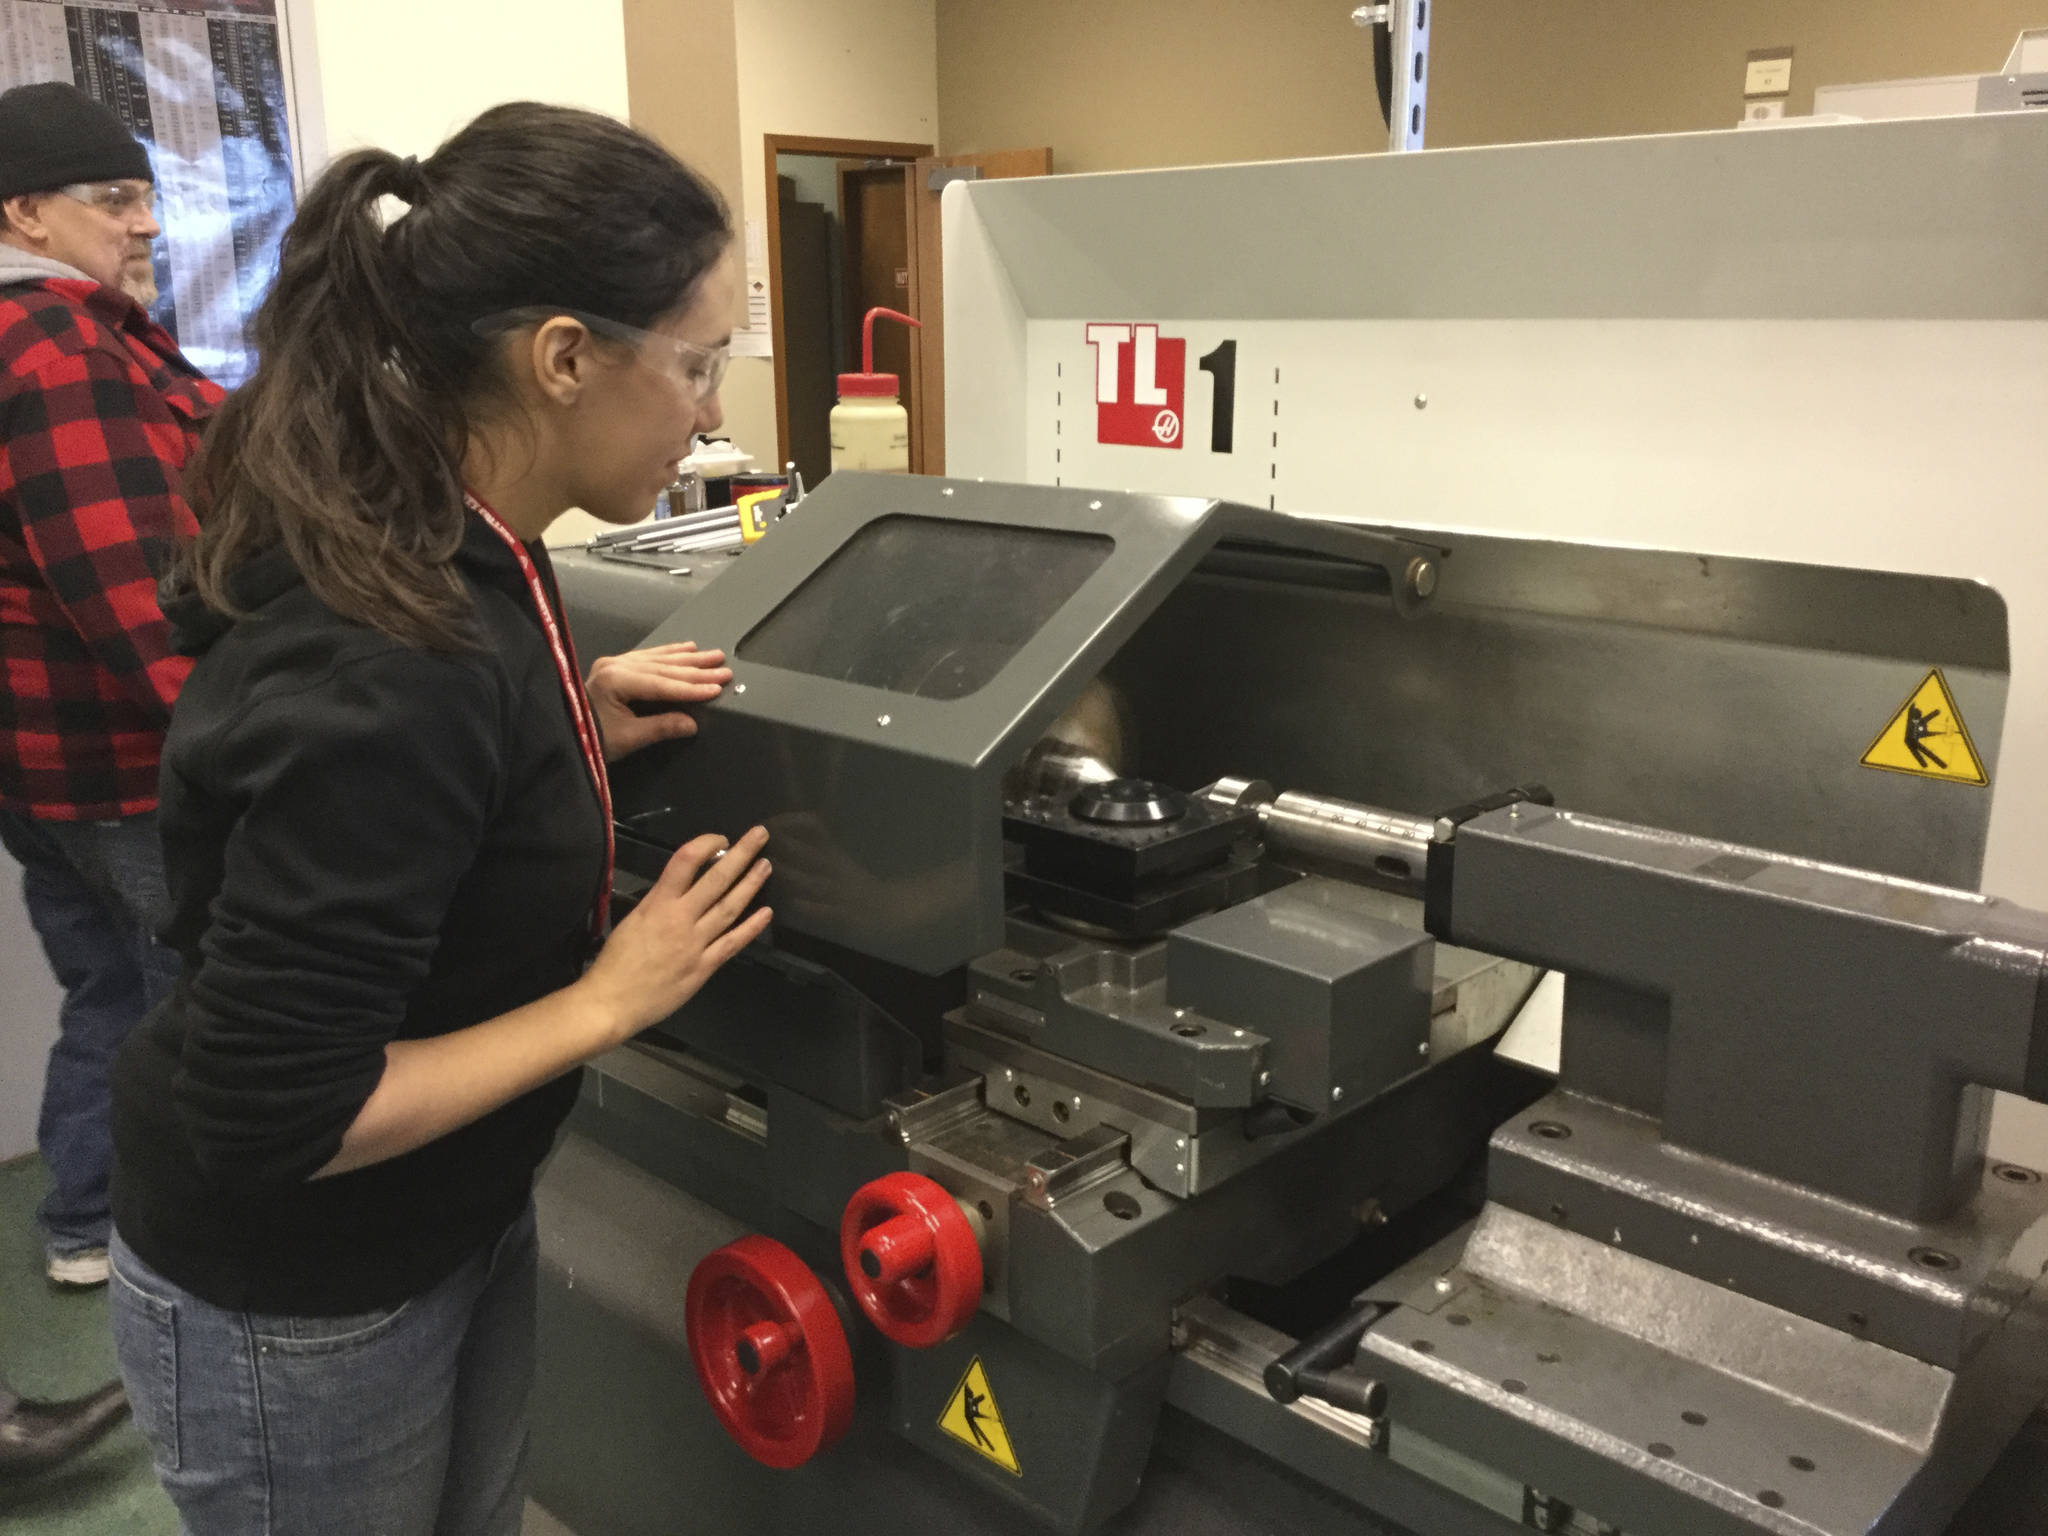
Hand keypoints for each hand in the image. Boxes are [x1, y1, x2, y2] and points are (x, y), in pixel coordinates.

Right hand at [576, 827, 771, 1042]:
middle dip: (741, 854)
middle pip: (716, 880)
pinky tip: (766, 913)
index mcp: (657, 904)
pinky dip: (751, 927)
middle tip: (760, 835)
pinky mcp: (703, 967)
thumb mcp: (632, 919)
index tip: (720, 839)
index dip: (706, 844)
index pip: (685, 861)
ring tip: (765, 866)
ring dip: (750, 885)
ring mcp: (695, 944)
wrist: (612, 1002)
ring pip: (730, 908)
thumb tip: (680, 886)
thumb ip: (658, 902)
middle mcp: (680, 919)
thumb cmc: (616, 961)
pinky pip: (732, 943)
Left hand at [585, 642, 732, 760]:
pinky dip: (669, 652)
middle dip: (696, 670)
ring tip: (712, 656)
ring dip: (688, 658)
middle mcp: (615, 666)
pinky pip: (647, 655)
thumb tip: (692, 723)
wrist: (563, 736)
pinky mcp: (614, 666)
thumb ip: (660, 728)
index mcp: (615, 681)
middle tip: (723, 669)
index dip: (691, 687)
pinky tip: (686, 647)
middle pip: (663, 667)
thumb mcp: (627, 739)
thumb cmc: (592, 740)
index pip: (661, 683)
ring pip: (658, 658)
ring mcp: (614, 663)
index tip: (716, 688)